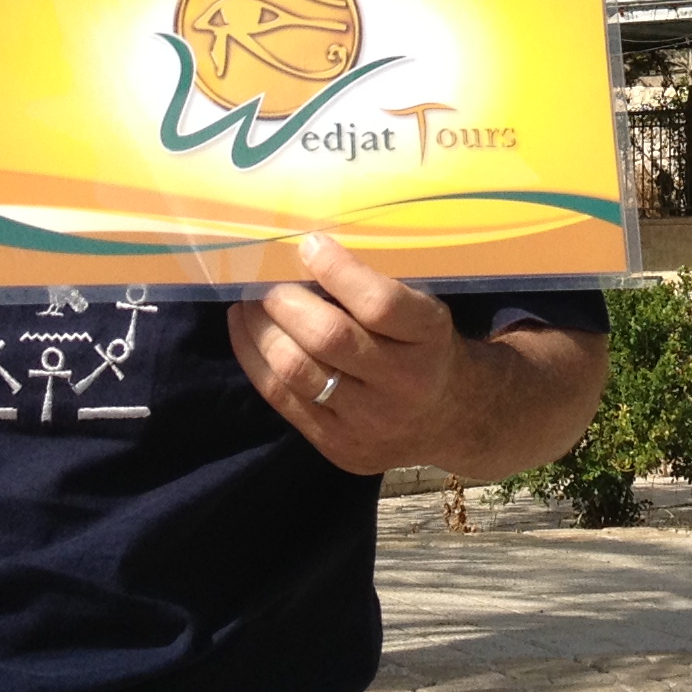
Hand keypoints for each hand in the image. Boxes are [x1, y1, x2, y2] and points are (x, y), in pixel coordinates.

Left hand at [229, 235, 469, 476]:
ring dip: (260, 330)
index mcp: (429, 336)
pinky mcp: (337, 445)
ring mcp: (368, 421)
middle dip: (284, 303)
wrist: (446, 419)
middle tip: (263, 281)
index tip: (308, 246)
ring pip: (296, 371)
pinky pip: (282, 399)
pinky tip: (246, 333)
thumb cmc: (423, 346)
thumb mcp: (421, 310)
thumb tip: (305, 251)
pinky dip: (255, 360)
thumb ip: (376, 287)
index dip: (337, 272)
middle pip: (329, 338)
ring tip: (246, 304)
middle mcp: (402, 382)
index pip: (380, 304)